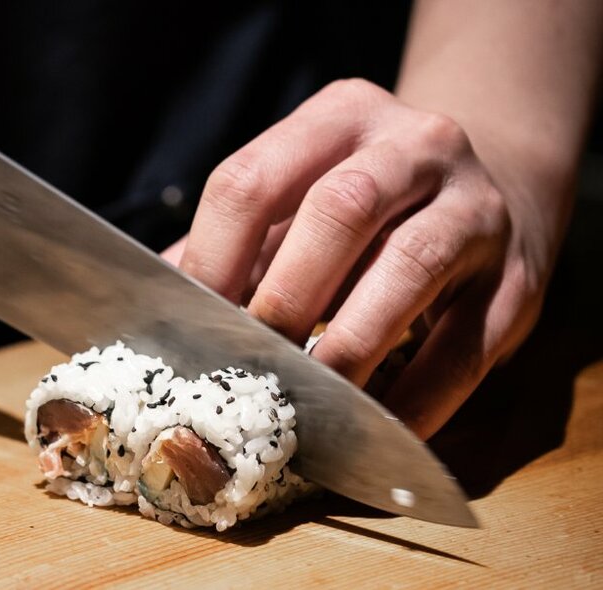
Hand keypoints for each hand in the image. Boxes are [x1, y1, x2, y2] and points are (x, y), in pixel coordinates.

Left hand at [165, 79, 558, 439]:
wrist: (495, 189)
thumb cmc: (372, 205)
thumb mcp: (305, 192)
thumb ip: (241, 240)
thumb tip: (163, 301)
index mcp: (338, 117)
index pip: (254, 178)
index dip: (213, 256)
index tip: (192, 320)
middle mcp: (415, 145)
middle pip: (339, 209)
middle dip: (286, 296)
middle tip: (252, 359)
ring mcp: (475, 207)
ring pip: (411, 267)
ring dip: (349, 344)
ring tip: (310, 397)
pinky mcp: (517, 278)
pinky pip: (465, 346)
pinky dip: (417, 394)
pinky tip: (378, 423)